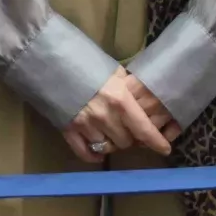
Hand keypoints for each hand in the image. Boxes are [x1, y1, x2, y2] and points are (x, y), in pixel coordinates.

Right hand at [65, 66, 179, 162]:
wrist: (50, 60)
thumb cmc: (85, 61)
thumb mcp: (112, 71)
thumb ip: (127, 87)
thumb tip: (140, 99)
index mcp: (120, 100)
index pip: (144, 129)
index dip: (157, 142)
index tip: (165, 148)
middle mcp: (105, 116)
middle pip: (126, 142)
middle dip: (130, 139)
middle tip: (128, 131)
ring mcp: (86, 125)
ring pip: (107, 148)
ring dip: (111, 144)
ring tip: (111, 135)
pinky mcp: (68, 130)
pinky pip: (85, 152)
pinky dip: (93, 155)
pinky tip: (98, 153)